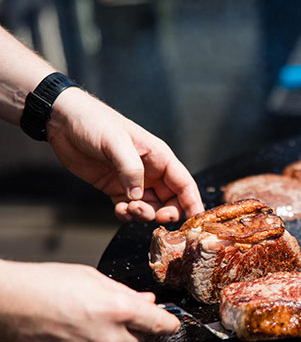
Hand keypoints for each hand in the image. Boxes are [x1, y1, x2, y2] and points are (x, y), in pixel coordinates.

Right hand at [0, 260, 180, 341]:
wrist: (9, 302)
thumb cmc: (48, 283)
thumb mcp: (95, 278)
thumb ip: (126, 293)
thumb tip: (147, 302)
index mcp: (120, 311)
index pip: (162, 325)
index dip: (168, 322)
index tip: (170, 322)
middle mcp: (110, 338)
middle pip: (140, 340)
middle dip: (135, 328)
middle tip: (116, 312)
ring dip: (110, 338)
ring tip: (85, 318)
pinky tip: (72, 331)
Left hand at [46, 87, 203, 222]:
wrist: (64, 121)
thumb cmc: (95, 122)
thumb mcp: (116, 142)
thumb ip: (130, 169)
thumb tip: (138, 197)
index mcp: (159, 157)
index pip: (184, 183)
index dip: (193, 203)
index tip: (195, 221)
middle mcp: (151, 171)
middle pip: (171, 200)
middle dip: (168, 213)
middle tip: (157, 218)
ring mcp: (133, 181)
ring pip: (150, 207)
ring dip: (144, 214)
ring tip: (129, 209)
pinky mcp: (115, 188)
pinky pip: (128, 209)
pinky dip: (126, 215)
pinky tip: (119, 210)